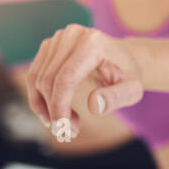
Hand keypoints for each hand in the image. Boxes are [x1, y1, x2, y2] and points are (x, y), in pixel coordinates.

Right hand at [27, 24, 144, 141]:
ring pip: (39, 80)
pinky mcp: (48, 46)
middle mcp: (72, 35)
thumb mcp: (132, 90)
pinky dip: (41, 98)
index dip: (60, 107)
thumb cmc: (129, 76)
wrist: (125, 58)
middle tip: (70, 133)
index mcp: (93, 43)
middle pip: (50, 80)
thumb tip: (94, 106)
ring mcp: (57, 38)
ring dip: (47, 108)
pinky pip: (35, 76)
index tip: (64, 130)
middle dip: (55, 111)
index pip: (66, 79)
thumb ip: (117, 97)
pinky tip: (55, 113)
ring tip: (68, 124)